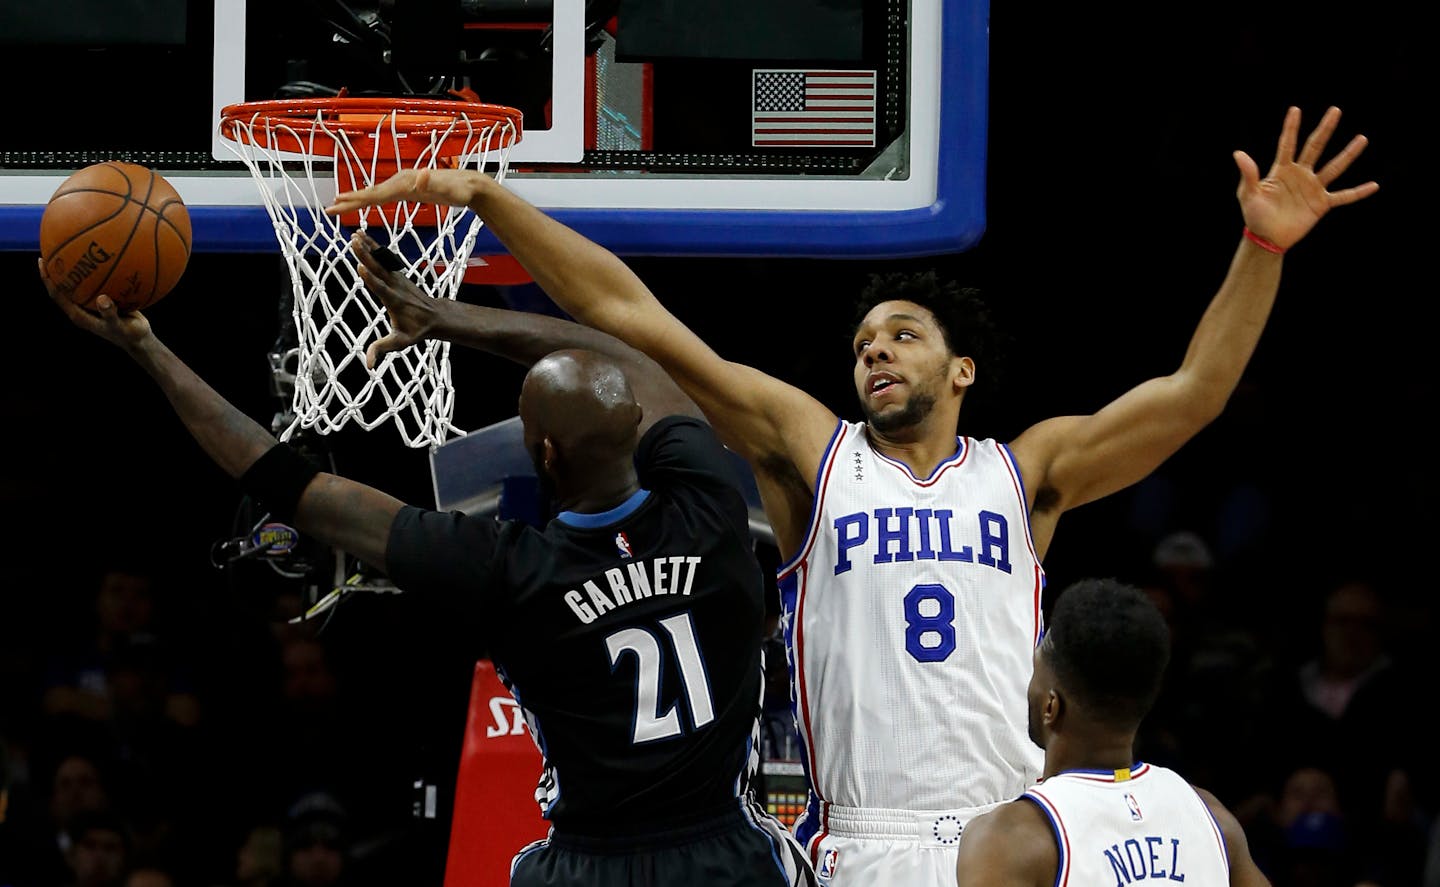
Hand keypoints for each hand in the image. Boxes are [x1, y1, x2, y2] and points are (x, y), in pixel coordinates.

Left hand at [38, 257, 152, 348]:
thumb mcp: (121, 327)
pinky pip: (97, 283)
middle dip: (55, 271)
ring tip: (73, 249)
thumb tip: (102, 298)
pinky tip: (104, 258)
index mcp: (79, 315)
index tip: (43, 262)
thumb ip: (110, 314)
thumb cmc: (129, 335)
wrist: (141, 340)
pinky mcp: (104, 301)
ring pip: (79, 284)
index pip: (57, 295)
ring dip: (74, 269)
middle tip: (50, 251)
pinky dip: (97, 271)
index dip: (48, 280)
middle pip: (62, 287)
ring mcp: (92, 305)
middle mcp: (82, 309)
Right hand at [326, 168, 483, 216]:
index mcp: (405, 183)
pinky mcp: (408, 189)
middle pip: (371, 192)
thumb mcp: (448, 190)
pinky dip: (371, 198)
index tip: (338, 206)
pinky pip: (384, 195)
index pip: (375, 195)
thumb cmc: (459, 190)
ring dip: (356, 199)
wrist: (469, 185)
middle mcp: (401, 181)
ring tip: (340, 203)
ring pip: (375, 193)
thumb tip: (420, 176)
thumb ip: (433, 184)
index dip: (356, 201)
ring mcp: (404, 184)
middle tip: (329, 208)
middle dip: (349, 201)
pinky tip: (366, 201)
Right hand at [350, 232, 443, 368]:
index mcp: (394, 302)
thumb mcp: (400, 343)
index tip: (360, 267)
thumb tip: (369, 365)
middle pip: (379, 269)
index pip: (381, 289)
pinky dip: (374, 248)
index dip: (370, 279)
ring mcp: (397, 278)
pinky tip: (363, 237)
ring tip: (355, 234)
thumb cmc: (416, 331)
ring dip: (369, 247)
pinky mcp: (397, 274)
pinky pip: (384, 259)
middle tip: (353, 242)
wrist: (435, 317)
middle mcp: (396, 286)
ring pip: (381, 260)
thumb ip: (383, 350)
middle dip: (366, 256)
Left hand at [1233, 105, 1378, 249]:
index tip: (1295, 109)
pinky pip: (1343, 196)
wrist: (1266, 238)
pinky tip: (1374, 185)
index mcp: (1282, 170)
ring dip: (1348, 153)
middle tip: (1335, 110)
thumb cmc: (1254, 215)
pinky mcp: (1321, 204)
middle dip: (1325, 129)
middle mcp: (1301, 175)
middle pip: (1315, 147)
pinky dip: (1358, 192)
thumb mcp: (1248, 194)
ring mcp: (1313, 188)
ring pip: (1334, 167)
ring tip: (1362, 138)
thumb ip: (1248, 174)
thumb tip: (1238, 153)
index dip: (1291, 127)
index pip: (1287, 144)